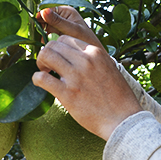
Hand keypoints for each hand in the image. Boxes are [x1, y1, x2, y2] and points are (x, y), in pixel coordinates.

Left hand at [33, 8, 141, 140]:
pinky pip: (42, 78)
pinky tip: (41, 84)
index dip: (58, 48)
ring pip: (46, 55)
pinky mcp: (67, 93)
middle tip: (48, 66)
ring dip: (40, 63)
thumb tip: (78, 59)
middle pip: (53, 44)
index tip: (58, 59)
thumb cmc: (119, 99)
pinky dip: (37, 79)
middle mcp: (85, 61)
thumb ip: (95, 61)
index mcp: (96, 53)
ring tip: (45, 73)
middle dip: (47, 54)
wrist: (124, 120)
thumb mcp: (110, 70)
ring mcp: (75, 76)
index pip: (67, 39)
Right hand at [36, 6, 100, 46]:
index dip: (40, 16)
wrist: (94, 57)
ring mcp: (61, 25)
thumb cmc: (87, 41)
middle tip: (38, 35)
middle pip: (45, 17)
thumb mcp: (72, 30)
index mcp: (67, 11)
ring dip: (42, 33)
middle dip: (40, 25)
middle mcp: (63, 16)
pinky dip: (45, 38)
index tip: (35, 24)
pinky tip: (46, 45)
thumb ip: (58, 21)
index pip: (48, 9)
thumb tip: (43, 11)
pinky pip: (48, 34)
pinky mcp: (59, 34)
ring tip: (43, 41)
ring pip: (45, 26)